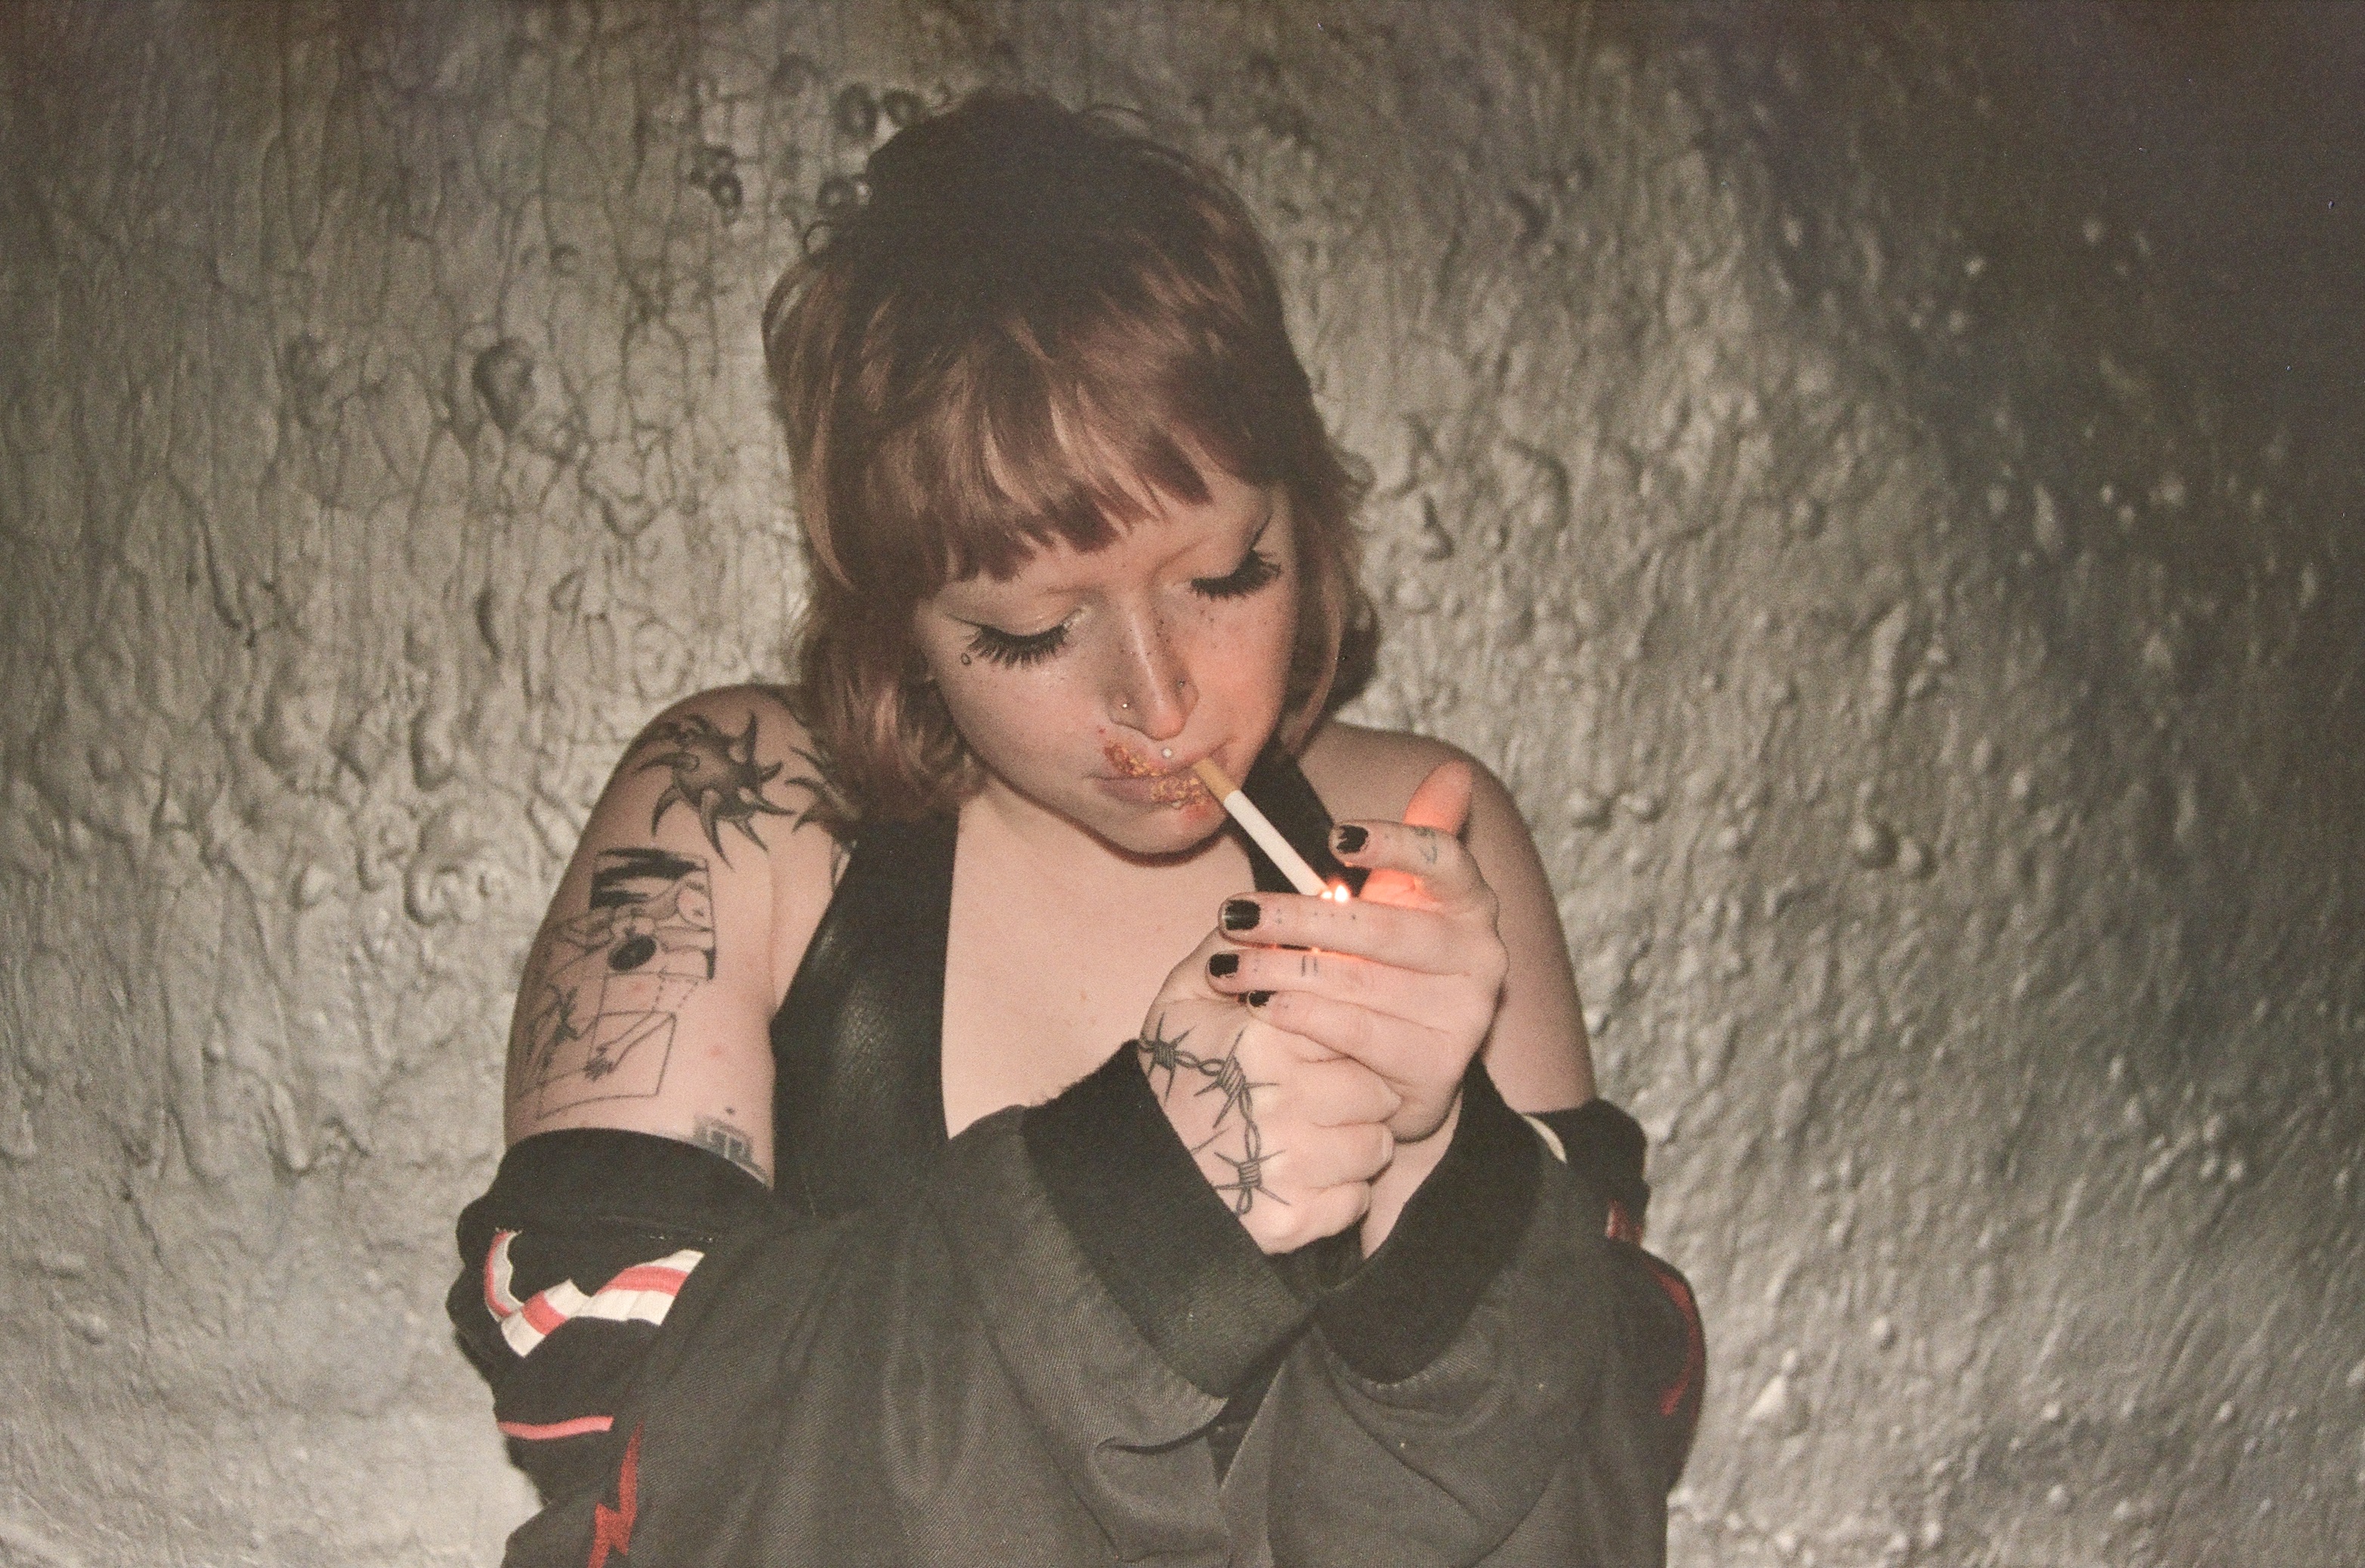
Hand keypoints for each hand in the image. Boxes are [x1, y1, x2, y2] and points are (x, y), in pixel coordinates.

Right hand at [1136, 928, 1401, 1254]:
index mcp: (1262, 1041)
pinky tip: (1305, 1172)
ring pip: (1375, 1145)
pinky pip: (1357, 1199)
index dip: (1344, 1031)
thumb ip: (1233, 945)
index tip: (1324, 1041)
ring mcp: (1288, 1168)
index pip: (1352, 1024)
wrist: (1131, 1169)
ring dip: (1356, 1138)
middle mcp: (1281, 1104)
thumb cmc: (1170, 1073)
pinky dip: (1341, 1189)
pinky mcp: (1292, 1220)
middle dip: (1360, 1086)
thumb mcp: (1185, 997)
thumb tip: (1287, 902)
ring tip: (1316, 1130)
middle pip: (1376, 1088)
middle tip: (1325, 1088)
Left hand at [1202, 760, 1505, 1143]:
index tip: (1334, 837)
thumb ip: (1410, 841)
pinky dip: (1301, 1015)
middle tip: (1234, 914)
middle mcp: (1481, 955)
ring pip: (1359, 981)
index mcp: (1470, 901)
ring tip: (1226, 964)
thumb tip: (1453, 771)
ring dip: (1280, 969)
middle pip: (1382, 927)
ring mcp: (1464, 1015)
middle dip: (1297, 918)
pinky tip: (1260, 1004)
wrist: (1396, 1068)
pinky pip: (1357, 1032)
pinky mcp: (1437, 1066)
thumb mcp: (1394, 901)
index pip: (1444, 858)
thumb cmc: (1382, 965)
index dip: (1393, 844)